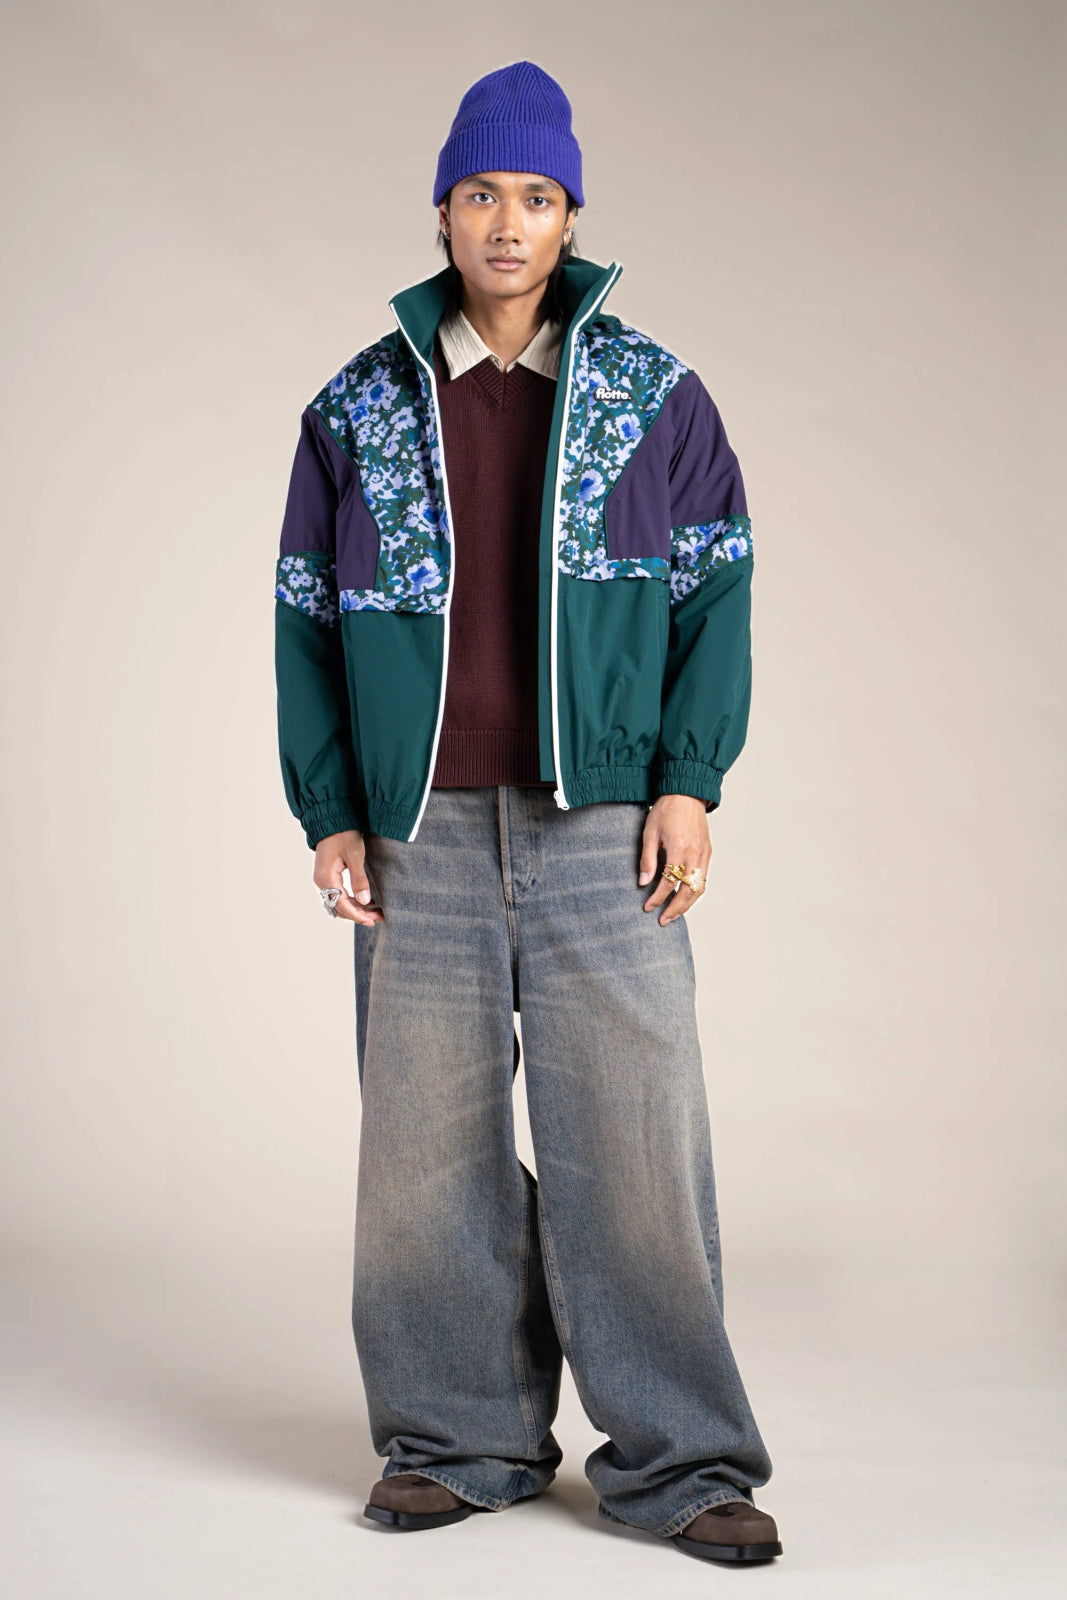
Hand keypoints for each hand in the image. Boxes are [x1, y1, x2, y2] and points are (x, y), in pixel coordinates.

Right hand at [313, 830, 383, 924]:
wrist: (332, 819)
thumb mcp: (355, 856)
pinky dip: (351, 900)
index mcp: (326, 878)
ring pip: (339, 902)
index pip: (342, 905)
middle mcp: (322, 881)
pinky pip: (338, 894)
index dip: (357, 915)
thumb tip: (364, 902)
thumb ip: (359, 879)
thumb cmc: (344, 834)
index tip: (372, 921)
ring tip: (375, 911)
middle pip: (340, 907)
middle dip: (359, 914)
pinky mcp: (327, 876)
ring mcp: (323, 879)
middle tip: (378, 917)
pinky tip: (366, 902)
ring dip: (356, 909)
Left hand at [638, 796, 710, 924]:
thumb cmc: (666, 809)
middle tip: (662, 920)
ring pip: (699, 888)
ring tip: (674, 915)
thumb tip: (644, 882)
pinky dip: (695, 892)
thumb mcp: (650, 832)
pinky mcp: (708, 852)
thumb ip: (648, 859)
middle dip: (675, 909)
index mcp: (679, 850)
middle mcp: (695, 855)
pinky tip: (685, 898)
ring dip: (687, 905)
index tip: (648, 907)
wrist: (686, 792)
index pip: (669, 883)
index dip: (658, 898)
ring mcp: (704, 854)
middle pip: (687, 892)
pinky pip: (704, 879)